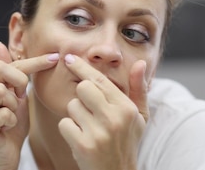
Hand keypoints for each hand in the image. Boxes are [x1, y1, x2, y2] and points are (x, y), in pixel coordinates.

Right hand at [0, 42, 58, 169]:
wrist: (4, 155)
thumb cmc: (11, 126)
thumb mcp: (16, 96)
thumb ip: (13, 74)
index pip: (10, 63)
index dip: (33, 61)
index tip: (55, 58)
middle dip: (18, 79)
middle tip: (22, 94)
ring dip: (13, 105)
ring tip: (11, 115)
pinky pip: (2, 114)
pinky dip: (11, 121)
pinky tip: (7, 127)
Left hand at [58, 54, 148, 169]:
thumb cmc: (127, 142)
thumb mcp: (140, 117)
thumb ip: (139, 89)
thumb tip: (140, 63)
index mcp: (127, 108)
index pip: (99, 80)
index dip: (81, 67)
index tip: (69, 58)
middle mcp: (114, 118)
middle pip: (83, 88)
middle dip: (81, 96)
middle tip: (88, 109)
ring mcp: (99, 133)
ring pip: (72, 106)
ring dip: (76, 116)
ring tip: (88, 128)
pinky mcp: (84, 145)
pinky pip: (64, 124)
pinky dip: (69, 130)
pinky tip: (81, 138)